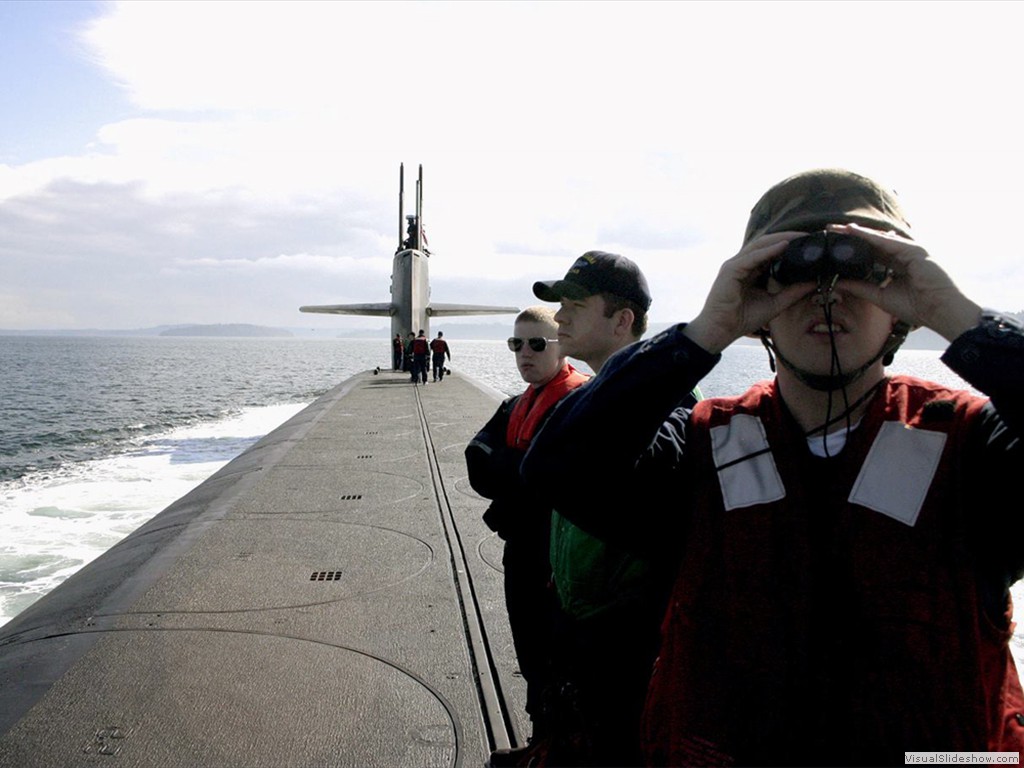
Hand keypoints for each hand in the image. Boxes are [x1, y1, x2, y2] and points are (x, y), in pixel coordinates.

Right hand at [683, 232, 815, 353]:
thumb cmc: (742, 319)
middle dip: (789, 237)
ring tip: (800, 237)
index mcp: (751, 270)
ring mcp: (735, 265)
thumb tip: (814, 282)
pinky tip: (784, 246)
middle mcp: (743, 264)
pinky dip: (768, 251)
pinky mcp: (730, 270)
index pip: (772, 251)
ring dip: (781, 239)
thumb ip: (793, 292)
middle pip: (767, 244)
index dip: (790, 245)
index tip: (811, 244)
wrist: (720, 331)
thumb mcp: (775, 304)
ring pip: (760, 245)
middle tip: (810, 236)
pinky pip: (752, 257)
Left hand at [828, 223, 981, 341]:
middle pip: (873, 242)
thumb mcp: (881, 296)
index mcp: (898, 265)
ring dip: (859, 232)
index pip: (872, 253)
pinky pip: (888, 241)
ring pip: (879, 238)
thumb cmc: (918, 307)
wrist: (941, 312)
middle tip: (831, 230)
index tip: (834, 245)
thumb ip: (860, 288)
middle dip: (853, 236)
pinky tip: (855, 231)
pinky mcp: (915, 250)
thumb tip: (838, 283)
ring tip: (839, 228)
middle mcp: (904, 254)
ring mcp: (911, 250)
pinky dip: (870, 236)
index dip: (854, 248)